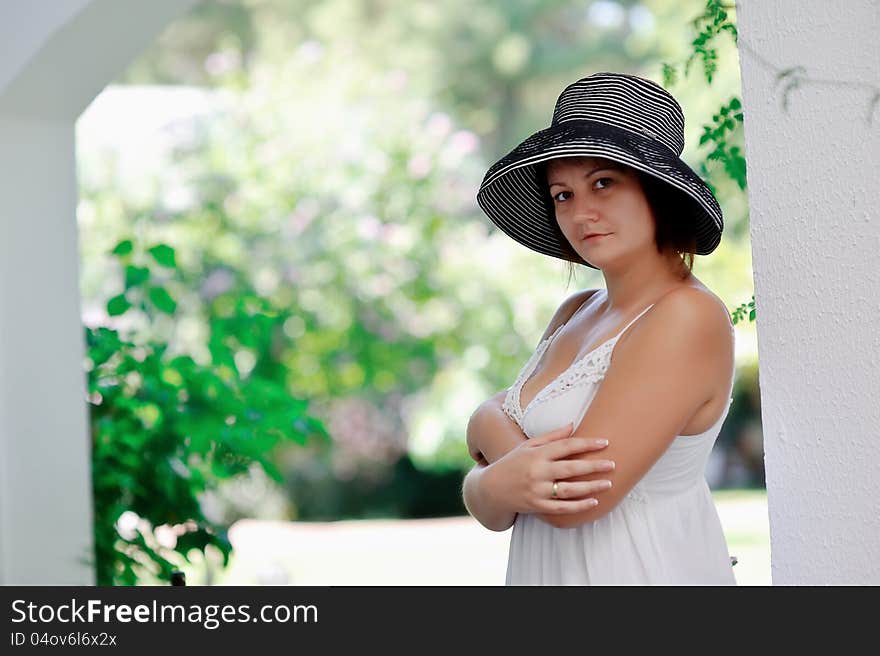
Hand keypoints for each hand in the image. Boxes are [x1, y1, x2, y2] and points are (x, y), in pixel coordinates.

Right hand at [483, 422, 613, 516]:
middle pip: (571, 468)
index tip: (605, 442)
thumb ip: (551, 436)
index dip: (587, 444)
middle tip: (613, 464)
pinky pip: (562, 508)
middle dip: (594, 466)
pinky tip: (594, 502)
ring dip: (591, 487)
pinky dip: (579, 506)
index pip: (566, 446)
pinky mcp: (537, 507)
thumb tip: (573, 424)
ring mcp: (537, 491)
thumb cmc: (513, 463)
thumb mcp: (528, 446)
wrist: (491, 489)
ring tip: (608, 484)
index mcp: (536, 454)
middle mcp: (537, 472)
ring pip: (569, 490)